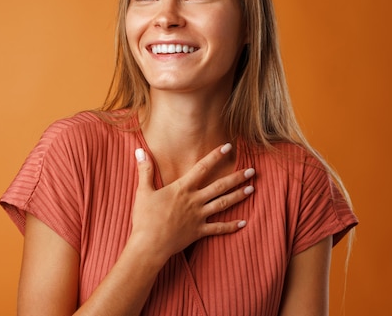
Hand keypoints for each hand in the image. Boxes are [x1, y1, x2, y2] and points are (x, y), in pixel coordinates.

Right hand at [130, 143, 254, 265]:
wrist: (149, 245)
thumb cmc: (145, 218)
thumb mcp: (143, 191)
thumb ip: (145, 170)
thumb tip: (139, 151)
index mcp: (182, 188)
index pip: (202, 168)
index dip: (215, 156)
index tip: (228, 147)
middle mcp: (194, 200)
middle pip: (220, 186)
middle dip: (237, 177)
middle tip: (252, 170)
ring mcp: (199, 217)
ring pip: (223, 204)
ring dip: (239, 196)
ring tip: (252, 188)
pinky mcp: (199, 231)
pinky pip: (219, 228)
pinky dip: (232, 226)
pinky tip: (243, 222)